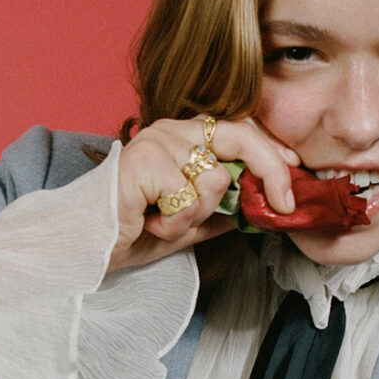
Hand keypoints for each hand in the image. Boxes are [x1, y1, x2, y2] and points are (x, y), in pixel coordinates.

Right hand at [109, 117, 299, 271]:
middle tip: (284, 204)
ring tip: (163, 221)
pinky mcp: (144, 159)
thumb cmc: (130, 231)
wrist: (83, 249)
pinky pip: (189, 197)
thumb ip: (221, 210)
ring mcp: (156, 140)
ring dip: (195, 216)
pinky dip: (175, 222)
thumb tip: (262, 207)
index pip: (238, 130)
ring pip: (215, 180)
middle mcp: (170, 130)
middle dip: (271, 171)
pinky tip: (149, 222)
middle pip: (239, 137)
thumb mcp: (189, 223)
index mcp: (182, 136)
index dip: (271, 151)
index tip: (295, 172)